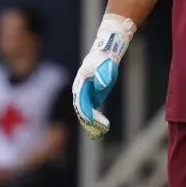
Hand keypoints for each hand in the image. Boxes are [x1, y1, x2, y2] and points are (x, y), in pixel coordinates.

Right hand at [72, 14, 135, 139]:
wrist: (105, 52)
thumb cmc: (105, 58)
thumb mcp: (106, 65)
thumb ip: (104, 74)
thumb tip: (103, 84)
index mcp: (81, 84)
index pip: (82, 104)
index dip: (90, 115)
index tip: (98, 123)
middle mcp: (80, 90)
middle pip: (82, 111)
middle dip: (90, 123)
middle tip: (100, 133)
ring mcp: (85, 93)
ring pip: (85, 113)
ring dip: (92, 124)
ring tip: (100, 134)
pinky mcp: (91, 95)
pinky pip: (90, 111)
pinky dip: (95, 120)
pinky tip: (101, 129)